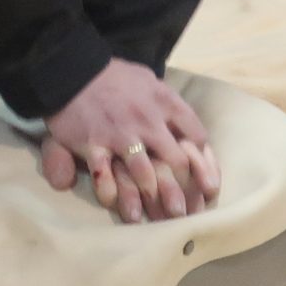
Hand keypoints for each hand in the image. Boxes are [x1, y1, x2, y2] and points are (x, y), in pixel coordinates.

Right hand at [41, 60, 219, 223]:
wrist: (76, 66)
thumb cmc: (116, 78)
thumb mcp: (150, 81)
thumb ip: (171, 106)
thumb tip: (193, 137)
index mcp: (166, 103)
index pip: (197, 136)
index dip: (205, 163)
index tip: (209, 185)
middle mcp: (148, 120)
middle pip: (177, 161)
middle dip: (186, 190)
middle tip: (190, 213)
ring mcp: (121, 133)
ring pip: (144, 171)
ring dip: (154, 197)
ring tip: (162, 219)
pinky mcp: (94, 142)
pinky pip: (105, 173)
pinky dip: (111, 191)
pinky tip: (117, 204)